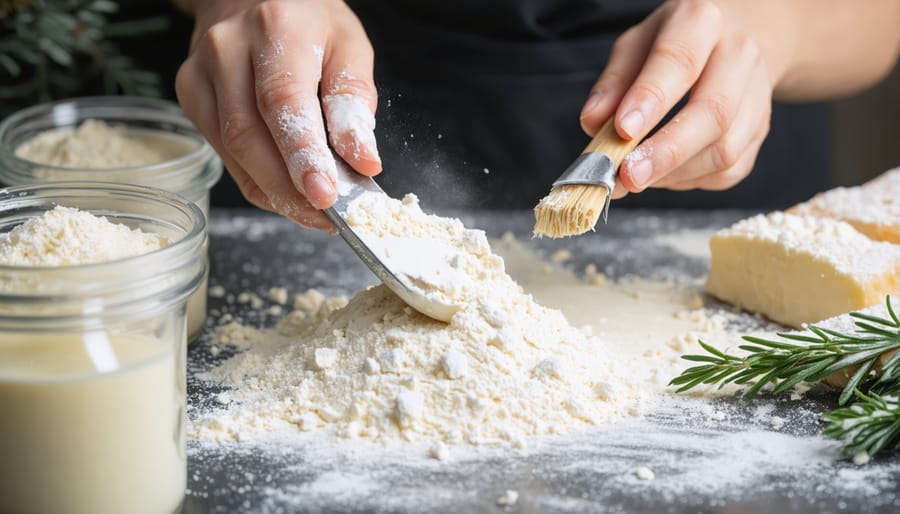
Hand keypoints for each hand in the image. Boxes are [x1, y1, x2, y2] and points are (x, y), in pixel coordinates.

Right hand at [175, 0, 380, 229]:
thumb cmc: (308, 23)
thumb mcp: (348, 46)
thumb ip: (353, 102)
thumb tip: (362, 160)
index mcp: (275, 28)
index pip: (282, 102)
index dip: (302, 155)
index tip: (326, 195)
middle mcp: (227, 49)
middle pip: (249, 135)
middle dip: (289, 188)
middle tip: (328, 215)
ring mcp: (200, 74)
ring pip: (233, 152)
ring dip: (276, 193)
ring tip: (315, 211)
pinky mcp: (191, 96)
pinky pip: (225, 155)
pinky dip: (259, 182)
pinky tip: (287, 191)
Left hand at [579, 0, 790, 197]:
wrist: (734, 39)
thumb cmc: (674, 45)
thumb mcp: (635, 46)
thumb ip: (613, 83)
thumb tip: (593, 123)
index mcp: (701, 23)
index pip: (679, 61)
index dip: (651, 99)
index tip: (623, 130)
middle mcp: (739, 55)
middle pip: (714, 112)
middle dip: (667, 152)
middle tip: (628, 175)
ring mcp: (756, 95)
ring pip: (725, 149)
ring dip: (674, 173)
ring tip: (637, 176)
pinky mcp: (759, 130)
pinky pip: (729, 170)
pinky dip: (690, 180)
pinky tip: (665, 174)